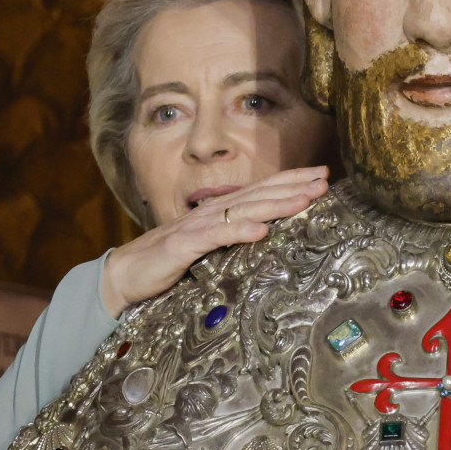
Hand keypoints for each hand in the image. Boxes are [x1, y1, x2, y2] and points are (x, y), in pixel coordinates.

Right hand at [99, 166, 329, 316]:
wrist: (126, 274)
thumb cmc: (170, 260)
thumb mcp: (210, 246)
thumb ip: (234, 236)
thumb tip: (270, 231)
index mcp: (221, 211)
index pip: (263, 189)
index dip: (292, 180)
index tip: (322, 175)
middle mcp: (213, 212)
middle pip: (260, 194)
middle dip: (294, 186)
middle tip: (324, 180)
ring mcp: (198, 226)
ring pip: (244, 210)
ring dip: (276, 203)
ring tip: (304, 200)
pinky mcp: (184, 245)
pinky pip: (216, 236)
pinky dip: (239, 231)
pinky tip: (262, 230)